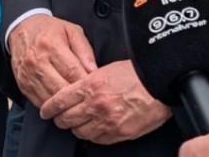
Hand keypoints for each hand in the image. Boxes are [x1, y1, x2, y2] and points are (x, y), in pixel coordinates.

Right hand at [7, 14, 97, 107]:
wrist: (22, 29)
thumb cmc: (51, 30)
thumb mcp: (72, 31)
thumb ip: (84, 50)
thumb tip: (94, 70)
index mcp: (51, 45)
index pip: (72, 71)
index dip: (85, 82)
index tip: (96, 87)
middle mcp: (37, 61)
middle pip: (60, 87)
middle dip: (76, 95)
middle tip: (88, 97)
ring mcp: (28, 75)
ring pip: (49, 98)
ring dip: (65, 104)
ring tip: (77, 103)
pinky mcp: (22, 85)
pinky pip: (39, 102)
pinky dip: (52, 106)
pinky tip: (63, 104)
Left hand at [39, 59, 170, 144]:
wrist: (162, 84)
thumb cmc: (139, 72)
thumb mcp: (110, 69)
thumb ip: (91, 81)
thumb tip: (78, 90)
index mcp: (91, 85)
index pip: (59, 100)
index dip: (49, 107)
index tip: (46, 110)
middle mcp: (95, 105)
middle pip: (66, 119)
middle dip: (60, 119)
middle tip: (61, 117)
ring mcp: (106, 121)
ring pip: (79, 132)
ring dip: (77, 127)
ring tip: (80, 122)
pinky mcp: (117, 133)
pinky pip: (96, 139)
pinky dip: (93, 134)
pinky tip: (96, 127)